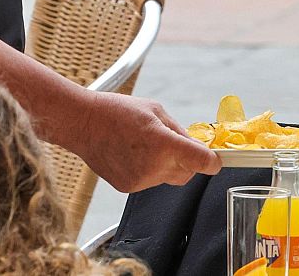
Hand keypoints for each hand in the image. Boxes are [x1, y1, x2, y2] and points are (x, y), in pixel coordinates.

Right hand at [66, 92, 221, 193]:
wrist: (83, 124)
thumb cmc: (116, 112)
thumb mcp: (155, 111)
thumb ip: (179, 131)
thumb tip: (195, 146)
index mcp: (164, 144)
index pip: (202, 162)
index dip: (213, 162)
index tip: (215, 160)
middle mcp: (154, 166)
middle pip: (188, 173)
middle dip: (188, 161)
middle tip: (175, 144)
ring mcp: (141, 180)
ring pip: (169, 178)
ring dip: (166, 165)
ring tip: (144, 145)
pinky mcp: (129, 188)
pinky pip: (151, 181)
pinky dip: (149, 170)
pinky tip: (133, 154)